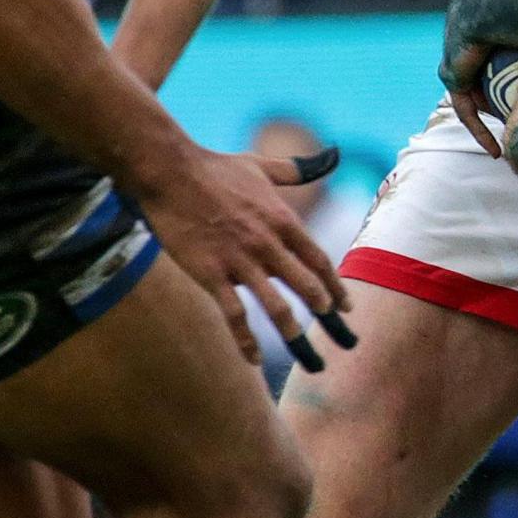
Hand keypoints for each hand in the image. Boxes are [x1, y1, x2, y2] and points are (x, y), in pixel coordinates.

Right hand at [133, 144, 354, 369]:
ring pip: (277, 307)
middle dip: (327, 315)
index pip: (319, 261)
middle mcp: (268, 243)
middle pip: (308, 286)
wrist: (171, 172)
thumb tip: (329, 157)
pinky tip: (255, 360)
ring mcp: (240, 260)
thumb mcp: (262, 166)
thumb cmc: (215, 168)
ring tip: (310, 359)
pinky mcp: (211, 273)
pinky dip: (247, 341)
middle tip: (342, 339)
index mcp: (283, 220)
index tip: (347, 307)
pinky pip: (234, 315)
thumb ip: (295, 170)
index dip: (335, 287)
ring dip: (295, 335)